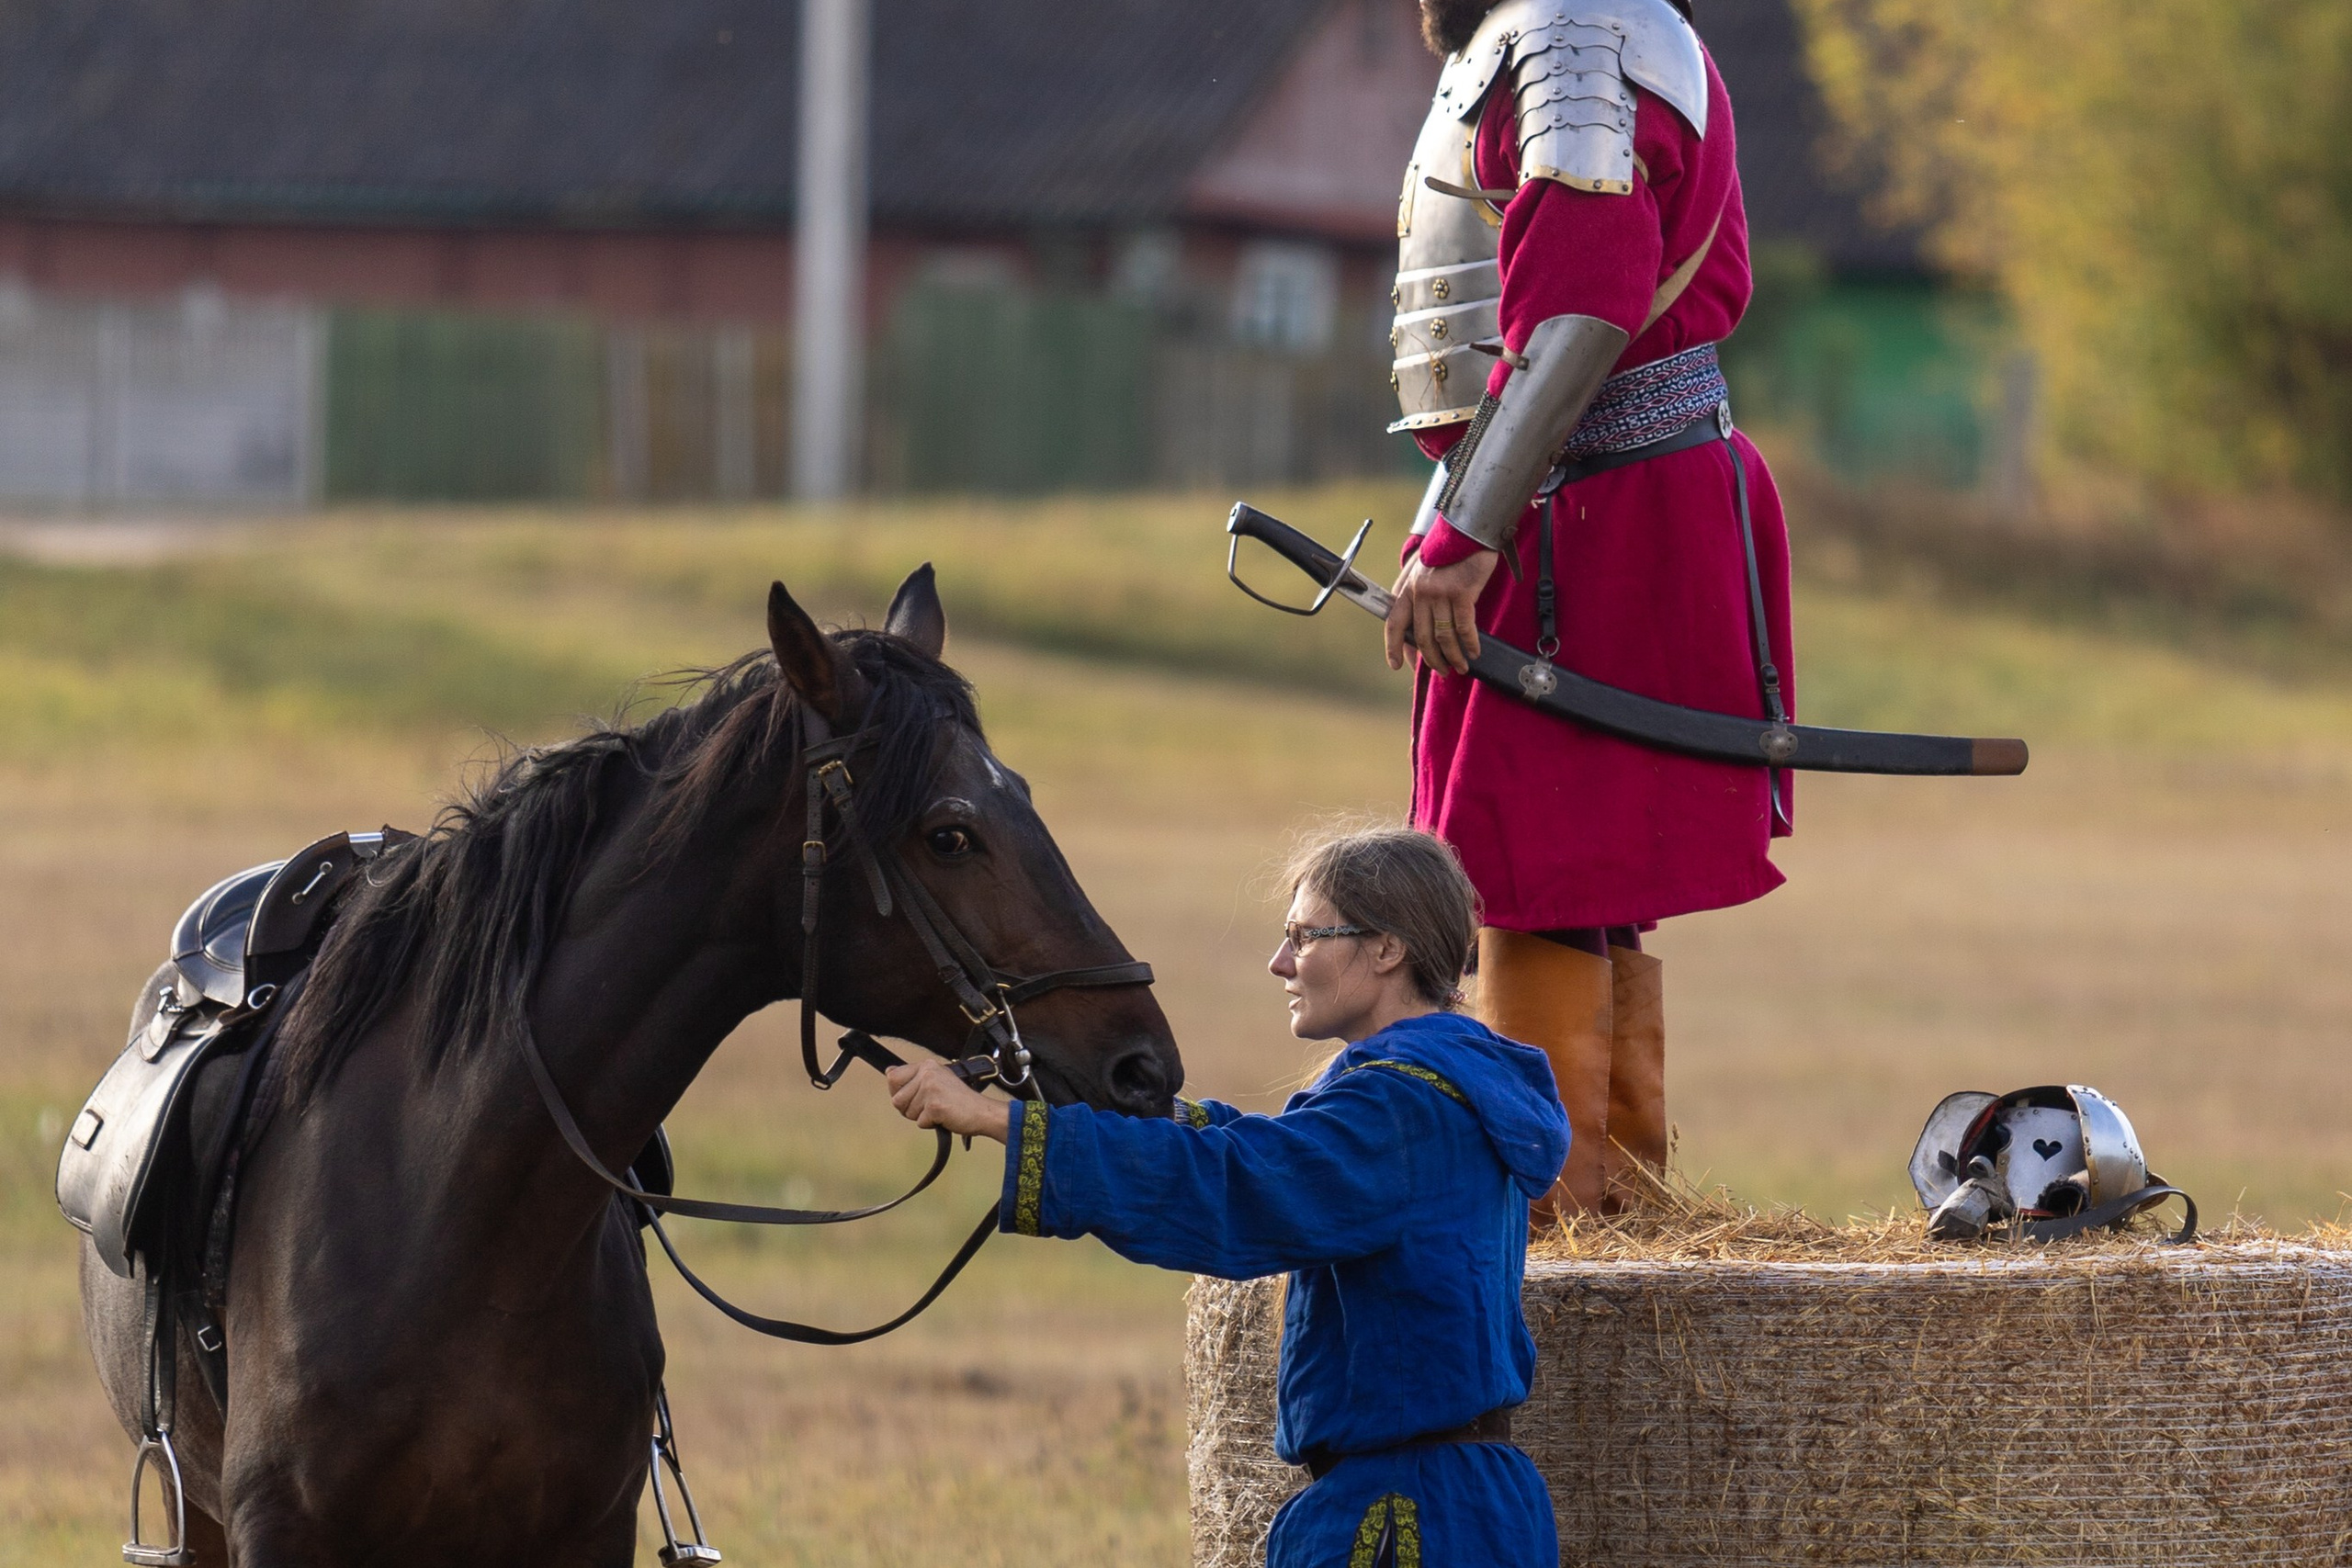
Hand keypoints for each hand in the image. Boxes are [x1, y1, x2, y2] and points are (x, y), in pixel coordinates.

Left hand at [886, 1061, 1012, 1143]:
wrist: (982, 1112)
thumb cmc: (959, 1099)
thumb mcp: (936, 1080)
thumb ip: (912, 1077)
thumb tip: (888, 1071)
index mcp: (927, 1065)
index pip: (893, 1077)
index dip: (898, 1092)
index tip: (913, 1097)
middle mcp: (927, 1073)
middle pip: (897, 1099)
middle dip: (909, 1109)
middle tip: (929, 1106)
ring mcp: (930, 1089)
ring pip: (908, 1112)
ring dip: (922, 1117)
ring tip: (940, 1110)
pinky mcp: (934, 1106)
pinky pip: (920, 1122)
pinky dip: (931, 1124)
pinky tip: (944, 1117)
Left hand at [1384, 549, 1499, 673]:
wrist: (1468, 528)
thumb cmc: (1447, 549)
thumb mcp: (1422, 568)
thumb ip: (1415, 592)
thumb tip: (1416, 624)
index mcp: (1407, 588)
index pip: (1395, 623)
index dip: (1393, 646)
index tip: (1396, 665)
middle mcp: (1420, 592)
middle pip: (1422, 637)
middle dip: (1432, 659)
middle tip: (1443, 671)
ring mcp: (1440, 593)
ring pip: (1443, 636)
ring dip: (1453, 656)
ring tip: (1462, 666)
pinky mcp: (1462, 592)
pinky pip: (1464, 627)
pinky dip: (1470, 644)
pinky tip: (1474, 652)